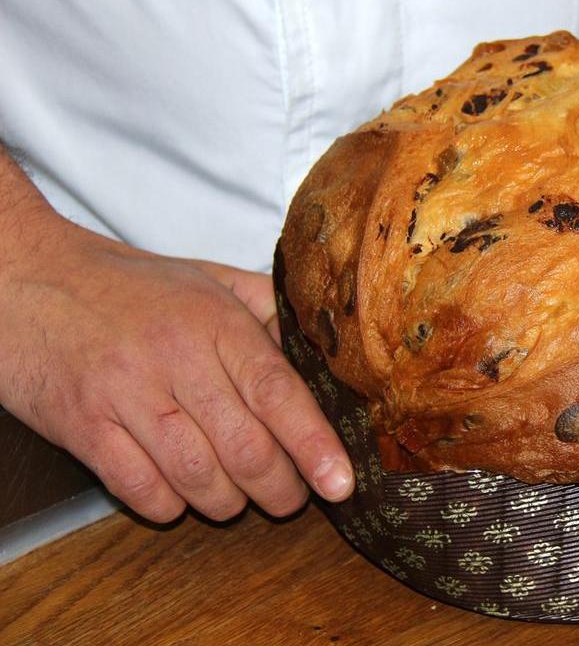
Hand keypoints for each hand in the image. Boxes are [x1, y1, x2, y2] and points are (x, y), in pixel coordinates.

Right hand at [0, 214, 352, 522]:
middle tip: (292, 498)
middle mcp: (173, 359)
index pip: (278, 392)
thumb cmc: (125, 286)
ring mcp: (124, 395)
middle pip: (245, 447)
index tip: (340, 482)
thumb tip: (323, 350)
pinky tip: (180, 496)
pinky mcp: (81, 427)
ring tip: (239, 499)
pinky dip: (170, 506)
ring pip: (197, 476)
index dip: (315, 445)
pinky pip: (140, 490)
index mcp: (213, 321)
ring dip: (228, 503)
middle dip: (281, 489)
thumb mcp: (207, 280)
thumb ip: (267, 312)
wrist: (22, 279)